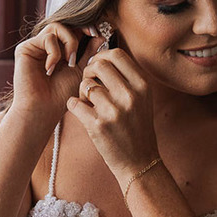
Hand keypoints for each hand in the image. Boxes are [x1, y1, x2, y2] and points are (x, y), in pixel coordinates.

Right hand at [10, 22, 100, 130]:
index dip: (86, 27)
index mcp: (58, 50)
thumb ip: (89, 53)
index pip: (72, 29)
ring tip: (70, 61)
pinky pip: (47, 38)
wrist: (41, 109)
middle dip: (80, 29)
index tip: (97, 33)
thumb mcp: (80, 70)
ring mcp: (34, 47)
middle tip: (91, 36)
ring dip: (69, 42)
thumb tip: (101, 35)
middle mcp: (45, 46)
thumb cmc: (60, 95)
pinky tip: (51, 69)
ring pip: (57, 27)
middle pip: (65, 23)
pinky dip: (55, 52)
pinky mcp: (24, 49)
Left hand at [66, 47, 159, 186]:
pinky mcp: (98, 125)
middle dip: (89, 71)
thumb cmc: (137, 127)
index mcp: (142, 85)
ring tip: (89, 103)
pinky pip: (74, 103)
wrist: (139, 161)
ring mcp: (113, 111)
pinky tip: (81, 112)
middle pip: (99, 65)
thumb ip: (127, 78)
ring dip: (81, 92)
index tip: (97, 67)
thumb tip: (104, 55)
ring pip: (85, 85)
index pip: (117, 54)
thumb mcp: (142, 99)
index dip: (102, 56)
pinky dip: (74, 106)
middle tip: (89, 83)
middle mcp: (130, 95)